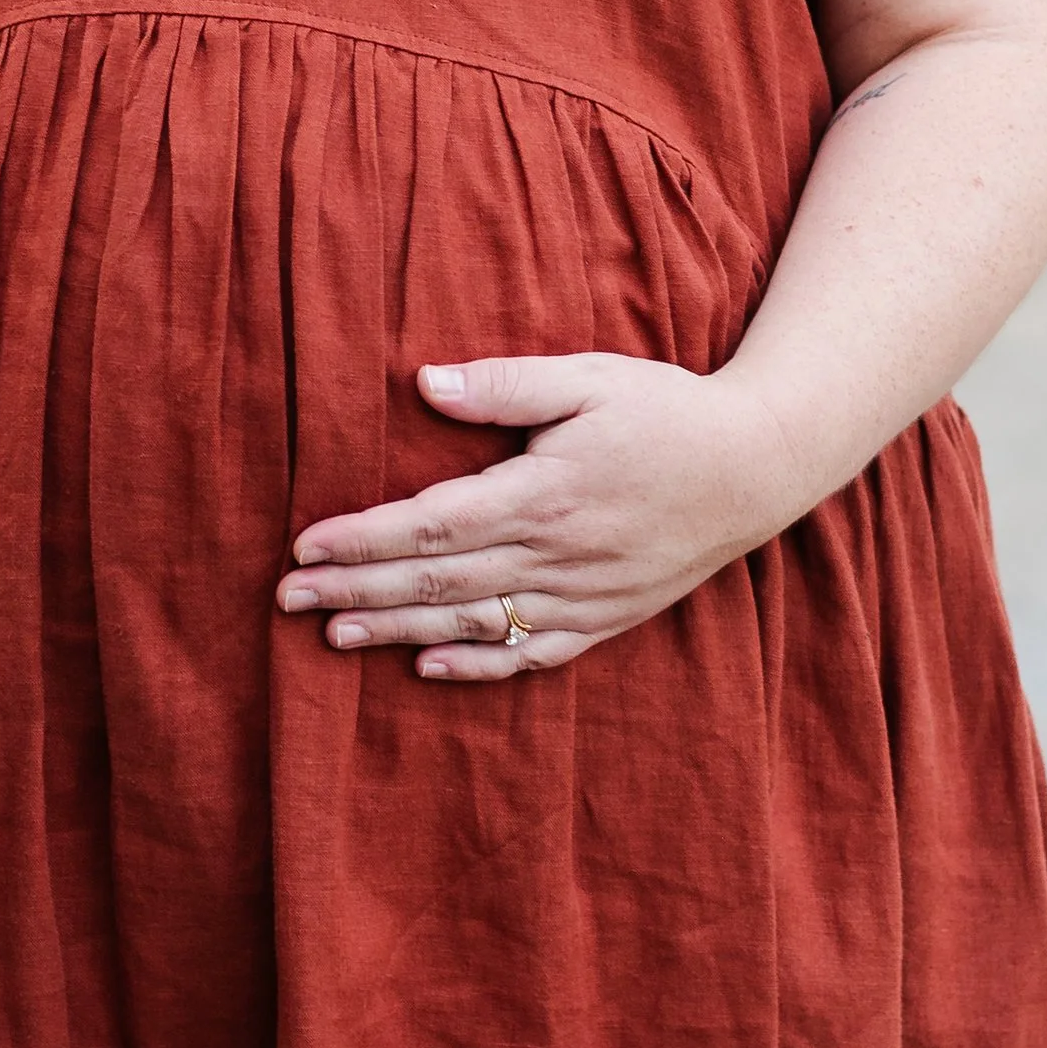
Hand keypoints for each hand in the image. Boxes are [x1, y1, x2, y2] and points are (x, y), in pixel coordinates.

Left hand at [275, 354, 799, 679]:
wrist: (758, 466)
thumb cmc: (666, 410)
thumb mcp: (588, 377)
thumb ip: (504, 385)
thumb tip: (423, 383)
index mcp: (545, 493)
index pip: (433, 526)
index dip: (365, 539)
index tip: (304, 544)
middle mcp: (559, 555)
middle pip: (438, 583)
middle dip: (357, 591)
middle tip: (288, 598)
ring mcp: (583, 595)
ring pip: (474, 624)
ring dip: (398, 633)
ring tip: (332, 636)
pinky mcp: (607, 618)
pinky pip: (532, 654)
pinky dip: (477, 667)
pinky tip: (427, 670)